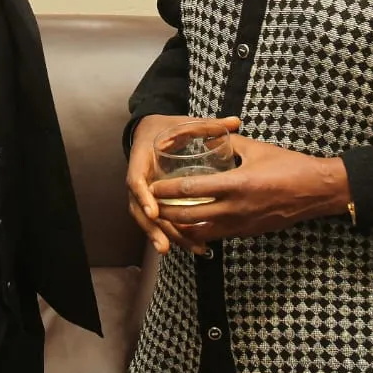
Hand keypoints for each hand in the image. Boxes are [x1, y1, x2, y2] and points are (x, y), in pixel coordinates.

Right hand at [126, 114, 240, 255]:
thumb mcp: (184, 123)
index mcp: (141, 158)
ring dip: (161, 235)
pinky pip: (155, 219)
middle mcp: (139, 177)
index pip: (136, 179)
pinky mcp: (151, 199)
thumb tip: (235, 122)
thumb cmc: (167, 128)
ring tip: (179, 250)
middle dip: (153, 228)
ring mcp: (143, 191)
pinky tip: (186, 245)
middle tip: (167, 244)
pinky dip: (167, 232)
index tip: (155, 211)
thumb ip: (208, 125)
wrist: (149, 130)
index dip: (144, 196)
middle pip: (139, 208)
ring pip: (146, 218)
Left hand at [150, 136, 350, 243]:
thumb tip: (207, 139)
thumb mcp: (255, 148)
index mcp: (236, 184)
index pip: (192, 189)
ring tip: (166, 219)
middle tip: (151, 206)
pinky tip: (192, 227)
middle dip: (167, 212)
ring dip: (182, 227)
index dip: (168, 190)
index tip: (153, 185)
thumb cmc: (288, 165)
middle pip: (190, 216)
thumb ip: (228, 143)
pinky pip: (218, 236)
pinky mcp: (249, 233)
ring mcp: (243, 224)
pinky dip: (202, 233)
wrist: (317, 191)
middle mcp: (236, 208)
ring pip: (202, 233)